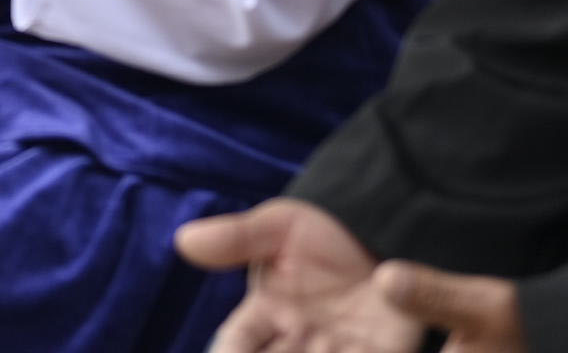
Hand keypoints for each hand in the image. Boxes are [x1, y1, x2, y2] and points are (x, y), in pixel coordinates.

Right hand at [182, 199, 521, 352]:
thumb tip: (184, 239)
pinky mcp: (383, 352)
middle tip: (292, 345)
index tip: (228, 352)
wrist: (380, 229)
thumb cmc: (320, 232)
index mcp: (266, 316)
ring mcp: (340, 350)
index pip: (236, 345)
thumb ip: (237, 238)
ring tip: (318, 346)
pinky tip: (349, 347)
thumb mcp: (275, 227)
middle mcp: (299, 342)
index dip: (229, 352)